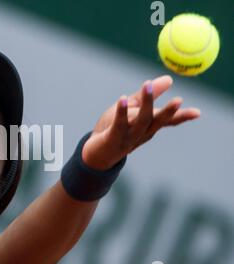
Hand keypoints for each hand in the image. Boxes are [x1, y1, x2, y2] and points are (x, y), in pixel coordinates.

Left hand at [82, 75, 200, 169]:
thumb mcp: (132, 110)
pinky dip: (121, 111)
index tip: (198, 112)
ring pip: (139, 120)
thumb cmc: (115, 130)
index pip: (167, 121)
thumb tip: (170, 79)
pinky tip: (122, 99)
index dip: (182, 117)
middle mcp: (141, 133)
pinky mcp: (113, 137)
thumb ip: (146, 97)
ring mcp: (128, 137)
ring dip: (145, 103)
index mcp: (148, 127)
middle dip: (168, 112)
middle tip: (179, 100)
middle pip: (156, 121)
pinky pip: (119, 123)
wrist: (96, 154)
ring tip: (147, 84)